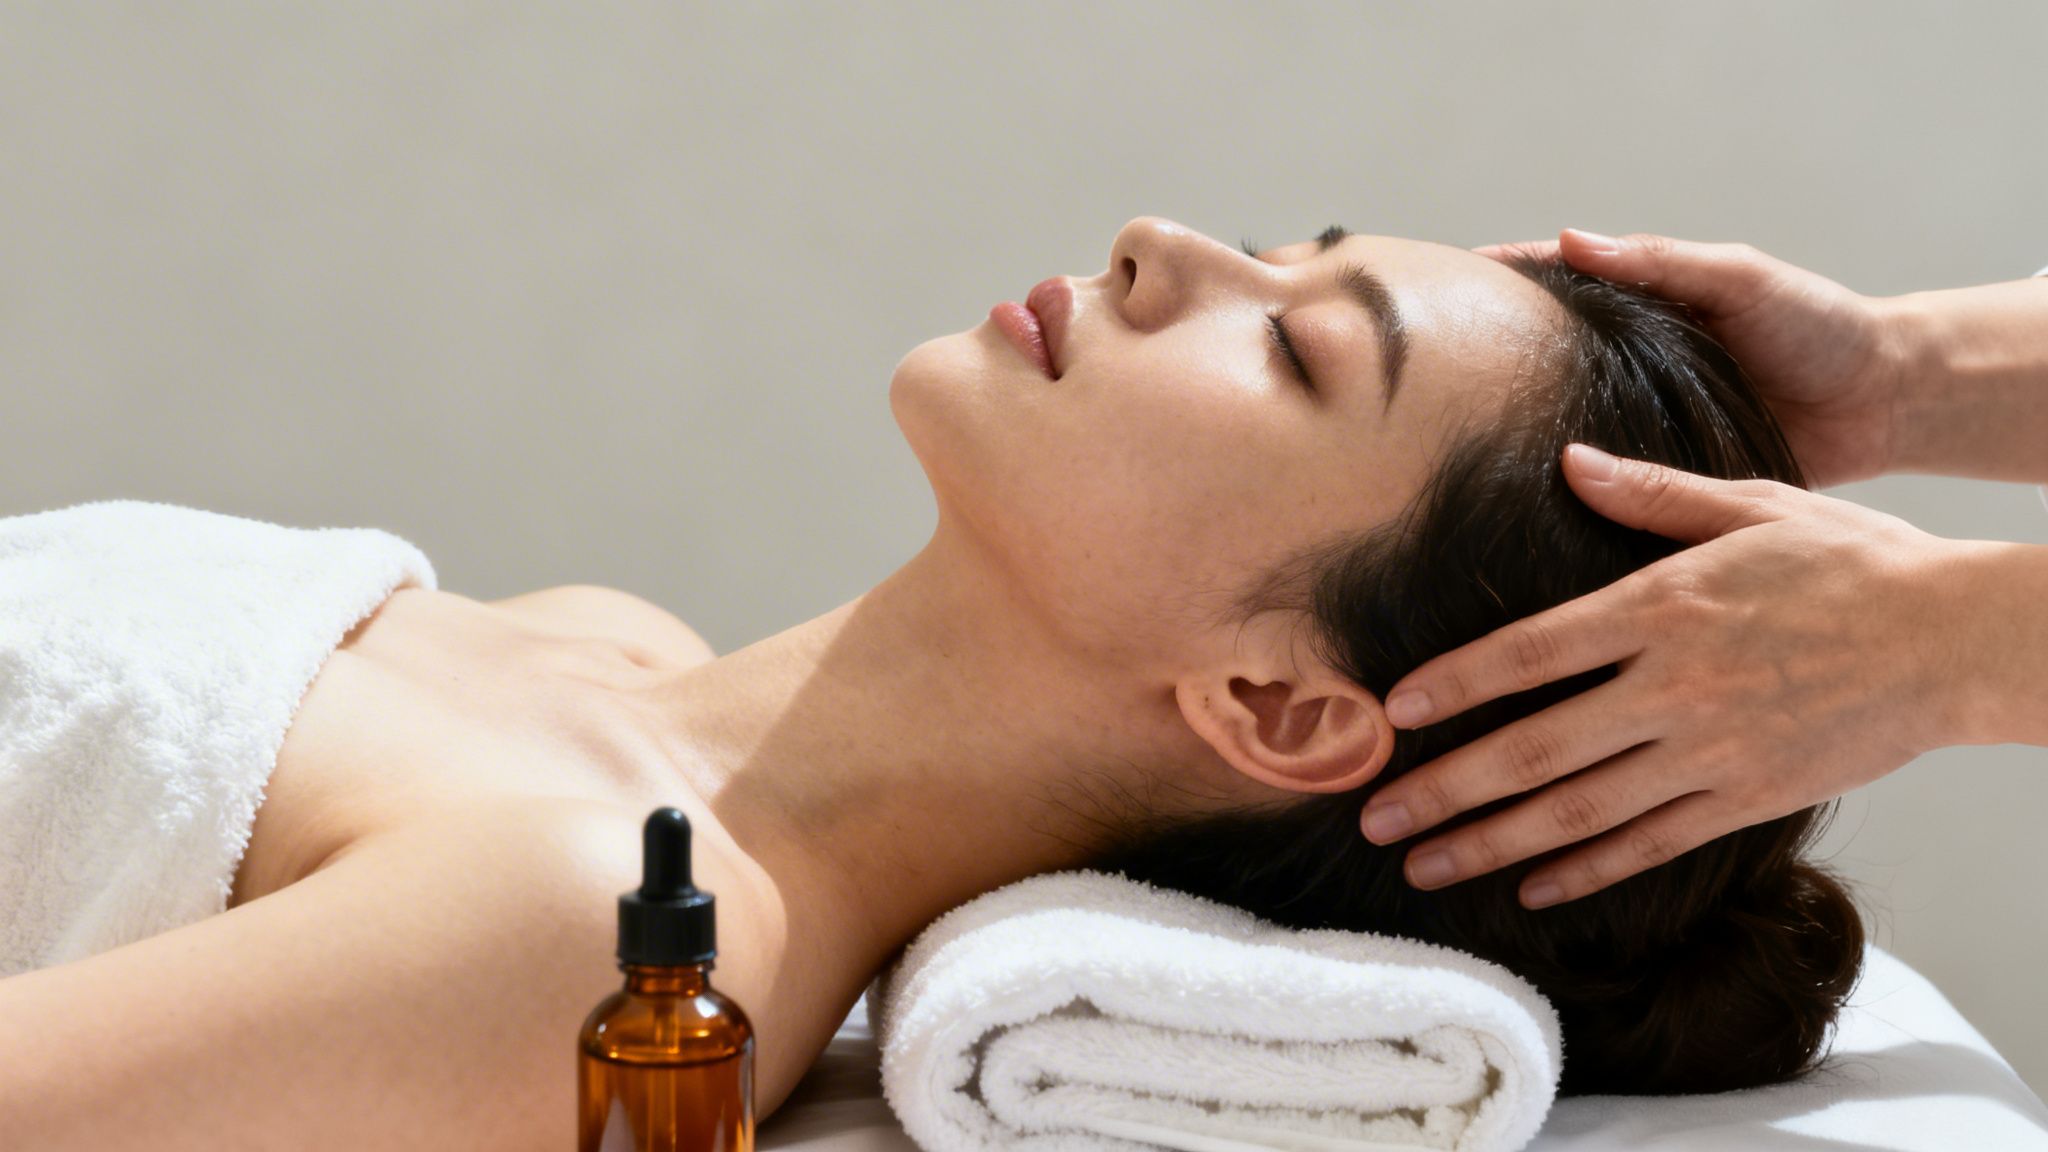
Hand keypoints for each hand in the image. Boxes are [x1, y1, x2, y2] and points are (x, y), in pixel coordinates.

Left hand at [1361, 444, 1975, 907]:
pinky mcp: (1745, 799)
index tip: (1392, 711)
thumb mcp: (1754, 503)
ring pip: (1577, 810)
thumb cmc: (1854, 562)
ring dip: (1492, 842)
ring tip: (1422, 864)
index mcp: (1662, 607)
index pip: (1530, 651)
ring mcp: (1707, 752)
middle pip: (1534, 747)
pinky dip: (1586, 871)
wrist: (1956, 639)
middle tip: (1374, 817)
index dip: (1454, 683)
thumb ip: (1652, 495)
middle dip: (1445, 787)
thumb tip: (1570, 460)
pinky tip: (1531, 889)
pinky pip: (1649, 844)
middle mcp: (1672, 687)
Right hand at [1480, 230, 1902, 486]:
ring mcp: (1643, 423)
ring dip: (1514, 435)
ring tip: (1449, 446)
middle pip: (1544, 361)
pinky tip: (1522, 505)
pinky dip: (1569, 493)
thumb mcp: (1742, 278)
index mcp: (1643, 311)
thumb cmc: (1820, 326)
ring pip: (1564, 427)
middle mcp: (1630, 367)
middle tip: (1423, 376)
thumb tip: (1570, 239)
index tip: (1440, 282)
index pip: (1557, 286)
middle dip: (1486, 364)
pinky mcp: (1665, 479)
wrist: (1882, 403)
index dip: (1501, 282)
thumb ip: (1662, 262)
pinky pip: (1609, 487)